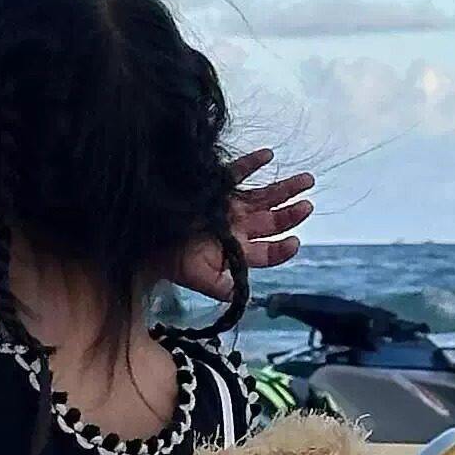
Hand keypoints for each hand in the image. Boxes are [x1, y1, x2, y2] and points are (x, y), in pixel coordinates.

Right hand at [173, 147, 315, 296]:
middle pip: (271, 221)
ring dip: (285, 188)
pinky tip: (268, 155)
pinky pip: (238, 173)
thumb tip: (244, 298)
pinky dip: (253, 164)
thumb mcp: (199, 279)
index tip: (295, 242)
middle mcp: (236, 228)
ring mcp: (228, 206)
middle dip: (291, 214)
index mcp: (235, 250)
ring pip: (263, 197)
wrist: (147, 236)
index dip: (283, 249)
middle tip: (308, 205)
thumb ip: (223, 289)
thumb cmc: (170, 258)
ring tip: (307, 180)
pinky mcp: (215, 187)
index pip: (267, 251)